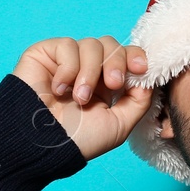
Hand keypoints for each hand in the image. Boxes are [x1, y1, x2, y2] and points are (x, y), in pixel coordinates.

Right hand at [13, 37, 153, 159]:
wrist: (42, 146)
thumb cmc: (77, 141)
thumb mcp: (119, 125)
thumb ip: (139, 100)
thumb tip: (147, 77)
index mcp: (104, 85)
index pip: (125, 56)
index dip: (135, 57)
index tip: (140, 69)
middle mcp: (86, 70)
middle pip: (111, 45)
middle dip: (116, 63)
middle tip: (111, 85)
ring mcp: (65, 61)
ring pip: (91, 44)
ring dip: (90, 72)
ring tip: (79, 98)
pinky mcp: (45, 54)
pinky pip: (67, 46)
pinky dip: (68, 69)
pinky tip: (58, 90)